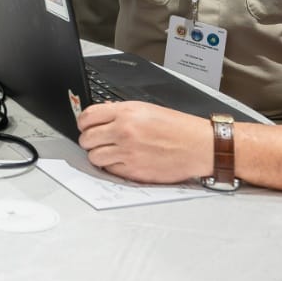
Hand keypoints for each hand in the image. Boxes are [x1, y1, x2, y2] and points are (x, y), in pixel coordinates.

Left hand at [77, 101, 211, 184]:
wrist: (198, 146)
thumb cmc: (178, 127)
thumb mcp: (147, 109)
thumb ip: (122, 111)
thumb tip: (102, 114)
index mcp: (126, 113)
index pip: (88, 117)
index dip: (83, 122)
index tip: (85, 126)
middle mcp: (124, 132)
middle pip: (87, 138)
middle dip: (88, 140)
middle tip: (95, 141)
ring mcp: (128, 153)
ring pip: (94, 157)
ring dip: (98, 155)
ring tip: (107, 153)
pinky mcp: (134, 171)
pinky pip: (109, 170)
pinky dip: (111, 167)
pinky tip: (121, 161)